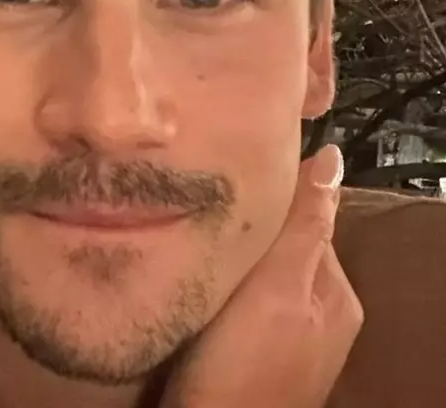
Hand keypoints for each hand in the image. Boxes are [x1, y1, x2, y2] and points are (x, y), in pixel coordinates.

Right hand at [160, 144, 362, 407]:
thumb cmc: (241, 369)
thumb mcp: (275, 288)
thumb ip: (302, 226)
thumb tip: (330, 157)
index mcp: (335, 292)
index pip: (306, 218)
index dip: (268, 194)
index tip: (225, 173)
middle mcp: (320, 315)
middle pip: (281, 248)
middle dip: (246, 228)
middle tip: (197, 210)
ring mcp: (286, 340)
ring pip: (257, 277)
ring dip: (229, 260)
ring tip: (190, 243)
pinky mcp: (253, 358)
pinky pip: (241, 307)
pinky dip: (220, 291)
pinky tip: (196, 290)